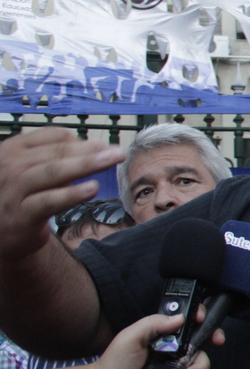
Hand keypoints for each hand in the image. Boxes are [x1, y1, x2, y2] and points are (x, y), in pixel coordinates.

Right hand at [0, 127, 123, 259]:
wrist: (0, 232)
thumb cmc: (22, 196)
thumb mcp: (35, 170)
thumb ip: (60, 159)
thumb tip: (100, 149)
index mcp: (14, 149)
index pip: (51, 136)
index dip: (81, 141)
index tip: (103, 146)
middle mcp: (10, 166)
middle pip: (56, 152)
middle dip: (90, 151)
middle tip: (117, 152)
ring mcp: (13, 190)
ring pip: (52, 172)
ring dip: (85, 165)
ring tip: (110, 161)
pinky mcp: (21, 213)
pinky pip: (48, 201)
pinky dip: (71, 194)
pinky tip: (92, 188)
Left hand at [96, 312, 222, 368]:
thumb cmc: (114, 364)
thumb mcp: (130, 337)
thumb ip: (153, 323)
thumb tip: (179, 318)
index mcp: (163, 335)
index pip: (187, 321)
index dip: (200, 318)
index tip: (203, 320)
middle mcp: (172, 350)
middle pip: (201, 342)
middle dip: (211, 341)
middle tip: (215, 342)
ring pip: (200, 365)